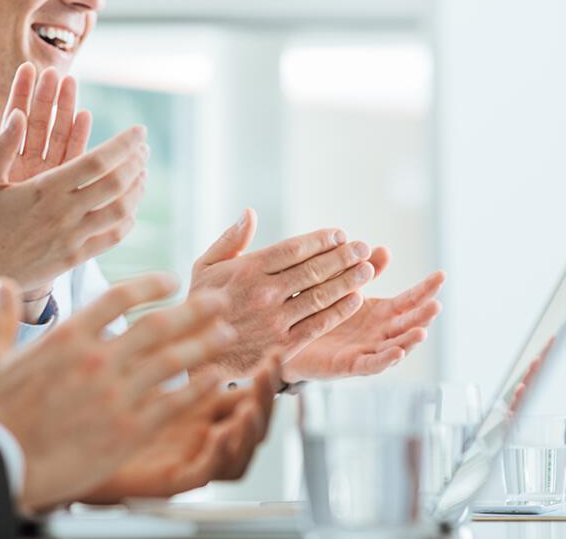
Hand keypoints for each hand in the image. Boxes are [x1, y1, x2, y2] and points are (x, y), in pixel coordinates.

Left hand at [0, 62, 90, 230]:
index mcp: (3, 164)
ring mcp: (48, 175)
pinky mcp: (66, 188)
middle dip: (47, 97)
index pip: (11, 121)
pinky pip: (75, 160)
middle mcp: (27, 165)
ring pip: (59, 136)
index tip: (26, 70)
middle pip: (39, 123)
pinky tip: (86, 118)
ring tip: (72, 83)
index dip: (19, 95)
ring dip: (67, 110)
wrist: (6, 266)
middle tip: (55, 72)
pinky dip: (81, 139)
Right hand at [0, 109, 146, 293]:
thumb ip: (2, 145)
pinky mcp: (76, 257)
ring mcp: (73, 237)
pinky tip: (130, 207)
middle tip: (143, 148)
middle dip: (136, 162)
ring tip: (142, 173)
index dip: (123, 143)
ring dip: (137, 189)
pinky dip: (128, 219)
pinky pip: (113, 237)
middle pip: (115, 183)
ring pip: (121, 211)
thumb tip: (16, 113)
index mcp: (45, 189)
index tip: (138, 130)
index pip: (96, 161)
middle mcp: (64, 213)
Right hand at [0, 274, 237, 511]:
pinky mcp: (126, 431)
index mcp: (66, 337)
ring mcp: (115, 396)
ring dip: (203, 344)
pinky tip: (215, 379)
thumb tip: (1, 284)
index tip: (171, 280)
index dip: (150, 284)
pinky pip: (172, 403)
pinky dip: (197, 389)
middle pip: (157, 325)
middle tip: (219, 300)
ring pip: (172, 361)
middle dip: (194, 309)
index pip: (119, 297)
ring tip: (226, 334)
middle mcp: (97, 360)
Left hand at [82, 356, 280, 501]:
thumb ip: (159, 346)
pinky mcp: (172, 480)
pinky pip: (203, 471)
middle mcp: (201, 432)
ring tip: (252, 404)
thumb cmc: (100, 409)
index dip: (263, 375)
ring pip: (237, 447)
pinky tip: (220, 434)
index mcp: (199, 407)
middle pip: (250, 417)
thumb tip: (175, 308)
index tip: (275, 352)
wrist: (73, 453)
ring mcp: (190, 457)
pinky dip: (216, 455)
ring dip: (248, 425)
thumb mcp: (133, 370)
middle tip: (272, 369)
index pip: (243, 391)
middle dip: (265, 393)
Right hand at [189, 208, 373, 377]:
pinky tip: (355, 298)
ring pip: (321, 295)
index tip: (339, 234)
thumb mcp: (204, 266)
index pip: (293, 249)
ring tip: (368, 268)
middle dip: (342, 256)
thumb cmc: (201, 303)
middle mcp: (263, 293)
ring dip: (348, 280)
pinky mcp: (284, 344)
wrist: (196, 353)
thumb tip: (250, 213)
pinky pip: (319, 324)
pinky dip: (340, 310)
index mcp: (246, 270)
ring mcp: (275, 320)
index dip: (320, 239)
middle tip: (363, 247)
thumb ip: (230, 240)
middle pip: (313, 270)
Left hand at [282, 248, 443, 381]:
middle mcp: (379, 332)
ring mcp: (368, 349)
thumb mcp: (344, 288)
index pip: (409, 299)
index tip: (441, 275)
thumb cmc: (320, 311)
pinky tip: (397, 351)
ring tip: (422, 331)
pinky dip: (386, 359)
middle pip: (408, 324)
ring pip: (396, 346)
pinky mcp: (350, 365)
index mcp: (380, 312)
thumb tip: (384, 249)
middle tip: (436, 304)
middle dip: (424, 316)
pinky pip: (371, 364)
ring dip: (410, 340)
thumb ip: (364, 271)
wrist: (288, 338)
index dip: (425, 289)